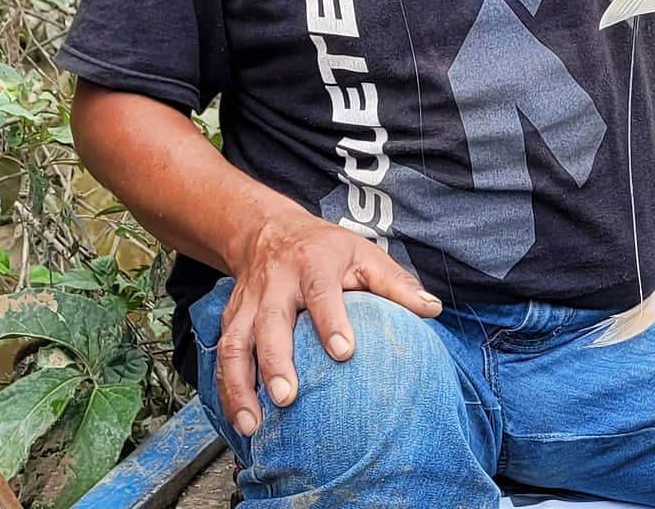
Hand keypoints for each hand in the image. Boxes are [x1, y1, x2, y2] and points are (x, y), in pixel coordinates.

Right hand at [216, 211, 441, 436]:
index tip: (343, 352)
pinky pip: (222, 355)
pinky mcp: (231, 319)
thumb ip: (396, 284)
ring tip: (252, 424)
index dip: (330, 320)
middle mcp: (276, 283)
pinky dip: (225, 389)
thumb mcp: (363, 253)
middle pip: (270, 321)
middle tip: (286, 397)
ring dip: (239, 385)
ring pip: (235, 343)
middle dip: (275, 360)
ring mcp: (248, 302)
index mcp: (313, 263)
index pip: (320, 290)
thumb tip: (432, 310)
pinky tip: (238, 420)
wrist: (267, 230)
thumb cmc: (325, 249)